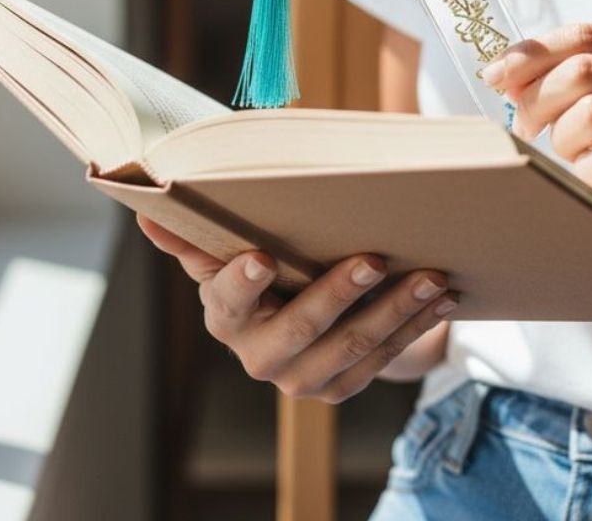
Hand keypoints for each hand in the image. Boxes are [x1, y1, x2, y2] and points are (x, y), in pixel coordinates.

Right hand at [136, 214, 457, 401]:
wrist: (298, 324)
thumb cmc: (263, 271)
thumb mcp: (229, 253)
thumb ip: (196, 235)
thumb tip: (148, 206)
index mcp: (227, 317)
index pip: (226, 301)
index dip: (241, 282)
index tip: (261, 256)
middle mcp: (259, 356)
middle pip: (302, 327)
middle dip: (340, 294)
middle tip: (374, 258)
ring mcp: (303, 378)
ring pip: (354, 346)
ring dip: (397, 310)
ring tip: (431, 276)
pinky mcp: (341, 386)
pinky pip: (383, 358)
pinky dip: (416, 327)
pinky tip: (443, 299)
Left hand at [481, 23, 591, 282]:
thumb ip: (578, 78)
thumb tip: (507, 74)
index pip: (584, 35)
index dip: (531, 53)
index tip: (496, 76)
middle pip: (582, 72)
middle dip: (536, 99)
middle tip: (525, 128)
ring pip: (591, 114)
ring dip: (562, 138)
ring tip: (571, 155)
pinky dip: (584, 169)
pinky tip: (591, 176)